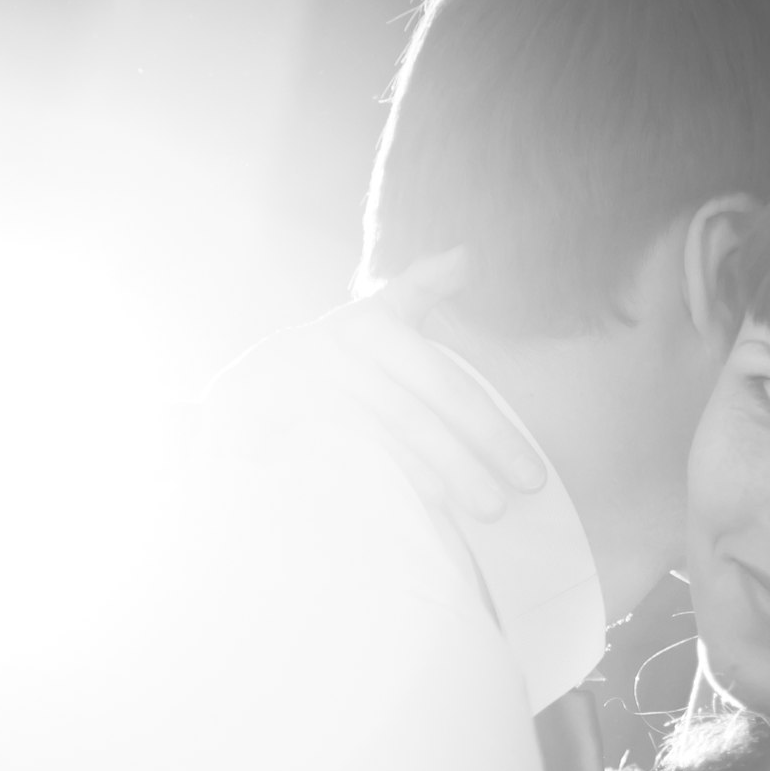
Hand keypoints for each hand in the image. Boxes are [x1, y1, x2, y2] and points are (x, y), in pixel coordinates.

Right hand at [207, 250, 546, 520]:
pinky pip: (341, 463)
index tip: (533, 471)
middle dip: (466, 461)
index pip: (442, 381)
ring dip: (431, 479)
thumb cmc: (324, 362)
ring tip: (474, 511)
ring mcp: (298, 388)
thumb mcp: (367, 320)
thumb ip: (415, 292)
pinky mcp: (273, 426)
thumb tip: (466, 255)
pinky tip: (419, 515)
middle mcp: (331, 349)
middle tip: (505, 504)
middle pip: (414, 415)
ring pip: (380, 442)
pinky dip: (384, 489)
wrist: (237, 397)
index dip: (490, 428)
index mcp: (365, 326)